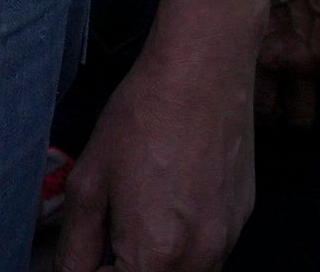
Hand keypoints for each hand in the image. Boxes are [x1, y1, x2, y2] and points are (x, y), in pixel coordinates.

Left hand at [59, 28, 255, 271]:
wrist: (205, 67)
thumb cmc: (144, 117)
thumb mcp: (89, 184)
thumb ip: (75, 248)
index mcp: (155, 253)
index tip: (86, 260)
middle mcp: (200, 255)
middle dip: (126, 269)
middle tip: (107, 247)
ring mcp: (228, 236)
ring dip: (158, 263)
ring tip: (138, 221)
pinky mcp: (244, 214)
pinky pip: (210, 251)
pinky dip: (186, 245)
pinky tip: (170, 204)